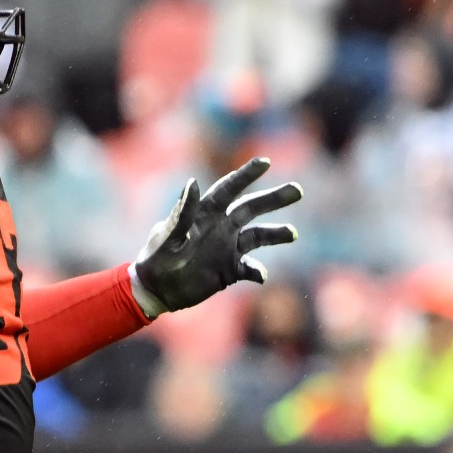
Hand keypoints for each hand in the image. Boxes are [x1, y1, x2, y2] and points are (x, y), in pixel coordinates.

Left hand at [133, 157, 304, 316]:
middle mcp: (220, 227)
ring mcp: (227, 248)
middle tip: (297, 190)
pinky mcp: (230, 269)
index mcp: (204, 214)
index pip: (228, 189)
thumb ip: (184, 212)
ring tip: (293, 233)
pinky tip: (261, 276)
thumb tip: (194, 182)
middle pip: (251, 208)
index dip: (246, 175)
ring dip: (276, 233)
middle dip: (273, 199)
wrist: (155, 291)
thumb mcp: (169, 236)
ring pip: (258, 236)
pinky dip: (258, 271)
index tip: (266, 162)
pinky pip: (251, 268)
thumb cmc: (157, 261)